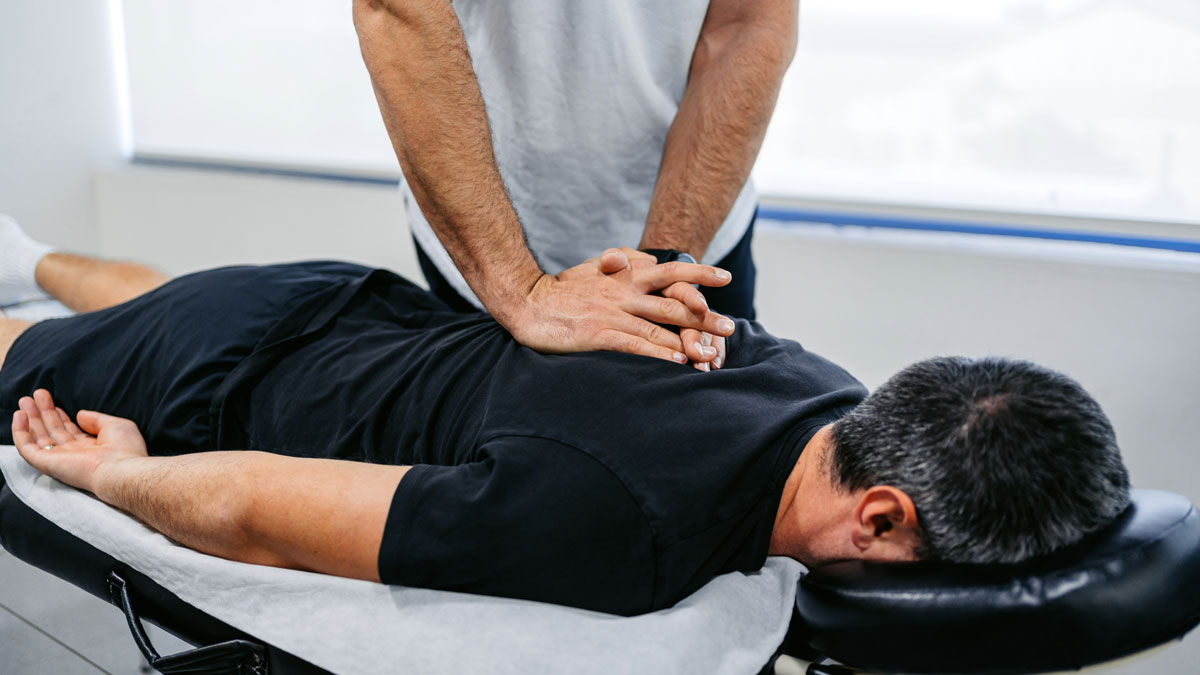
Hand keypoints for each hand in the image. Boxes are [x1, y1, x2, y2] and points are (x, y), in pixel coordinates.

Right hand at [11, 389, 147, 493]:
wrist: (121, 469)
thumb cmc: (125, 449)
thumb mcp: (115, 425)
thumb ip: (96, 419)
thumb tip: (80, 414)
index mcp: (90, 447)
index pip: (68, 430)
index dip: (58, 415)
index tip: (49, 401)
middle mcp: (73, 454)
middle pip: (51, 431)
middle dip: (42, 413)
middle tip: (34, 396)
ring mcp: (59, 459)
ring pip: (38, 438)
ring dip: (30, 419)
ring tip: (24, 400)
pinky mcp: (47, 464)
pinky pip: (27, 448)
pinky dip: (20, 432)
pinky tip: (19, 415)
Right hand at [505, 248, 734, 363]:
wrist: (526, 302)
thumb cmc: (561, 289)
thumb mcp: (592, 268)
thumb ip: (618, 263)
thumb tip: (640, 258)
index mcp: (624, 275)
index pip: (669, 271)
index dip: (699, 274)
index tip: (725, 278)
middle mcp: (623, 293)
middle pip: (672, 303)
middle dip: (704, 317)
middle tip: (729, 326)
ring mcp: (611, 314)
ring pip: (658, 328)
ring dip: (687, 342)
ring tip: (710, 354)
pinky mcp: (597, 334)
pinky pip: (633, 345)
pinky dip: (657, 355)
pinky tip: (676, 364)